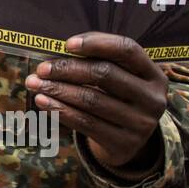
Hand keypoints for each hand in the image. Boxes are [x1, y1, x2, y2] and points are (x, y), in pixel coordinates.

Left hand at [25, 33, 168, 174]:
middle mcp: (152, 99)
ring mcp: (141, 124)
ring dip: (58, 90)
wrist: (128, 141)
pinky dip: (61, 110)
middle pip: (105, 74)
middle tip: (42, 68)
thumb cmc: (117, 98)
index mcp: (153, 75)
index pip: (127, 49)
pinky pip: (86, 123)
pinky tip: (43, 102)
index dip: (97, 43)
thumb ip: (99, 59)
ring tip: (35, 83)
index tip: (68, 44)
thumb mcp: (120, 78)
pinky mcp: (124, 144)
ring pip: (92, 100)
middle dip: (68, 69)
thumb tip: (64, 48)